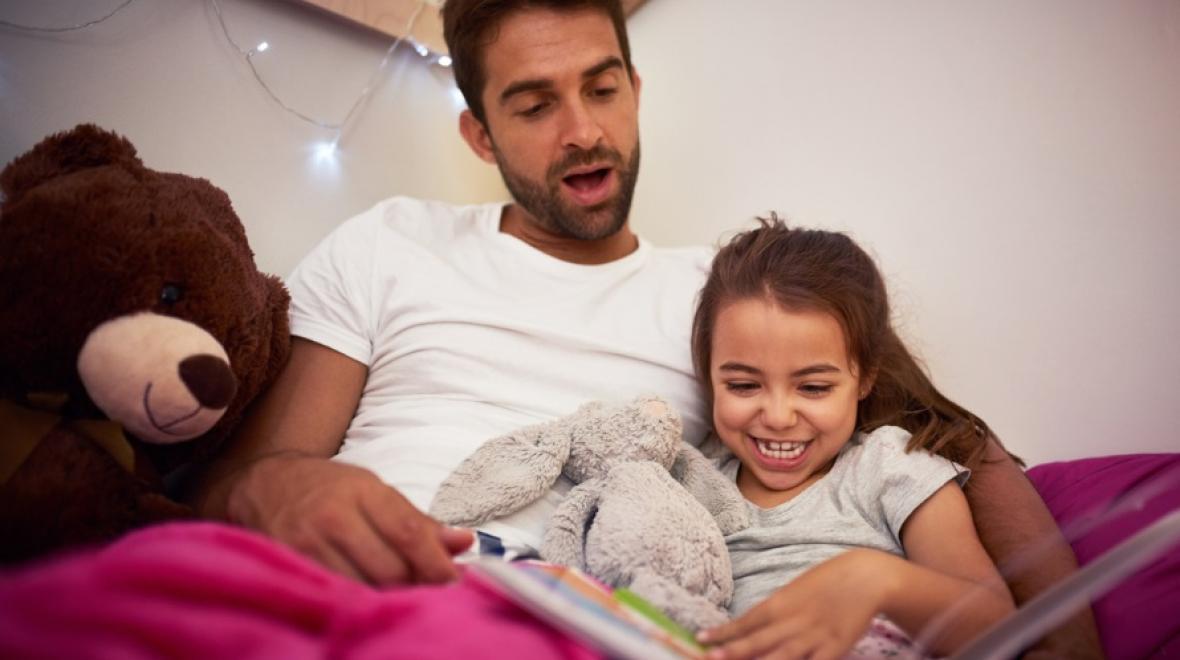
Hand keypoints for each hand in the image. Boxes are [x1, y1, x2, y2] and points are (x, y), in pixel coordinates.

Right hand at [226, 453, 472, 584]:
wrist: (264, 486)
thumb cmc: (329, 489)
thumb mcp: (375, 491)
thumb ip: (418, 522)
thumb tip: (464, 543)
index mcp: (362, 491)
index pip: (408, 533)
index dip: (436, 564)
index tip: (454, 582)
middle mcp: (333, 517)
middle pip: (388, 569)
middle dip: (413, 586)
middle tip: (426, 592)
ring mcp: (306, 545)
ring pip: (360, 588)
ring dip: (385, 598)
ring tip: (396, 596)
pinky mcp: (288, 566)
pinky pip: (331, 595)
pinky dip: (354, 602)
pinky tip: (364, 601)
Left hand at [698, 549, 888, 659]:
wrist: (865, 577)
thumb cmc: (826, 582)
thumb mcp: (795, 591)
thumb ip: (775, 611)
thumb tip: (750, 627)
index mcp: (782, 602)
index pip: (747, 620)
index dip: (724, 631)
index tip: (701, 639)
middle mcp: (794, 620)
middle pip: (759, 639)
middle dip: (733, 650)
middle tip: (709, 657)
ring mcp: (814, 636)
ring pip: (782, 655)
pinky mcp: (835, 648)